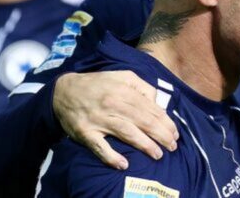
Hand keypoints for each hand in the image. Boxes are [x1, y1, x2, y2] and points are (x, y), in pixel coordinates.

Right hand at [53, 71, 178, 168]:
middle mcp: (113, 104)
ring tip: (158, 154)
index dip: (165, 122)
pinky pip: (99, 147)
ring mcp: (99, 120)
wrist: (63, 91)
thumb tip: (156, 101)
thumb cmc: (98, 84)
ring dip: (144, 145)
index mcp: (124, 91)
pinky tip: (123, 164)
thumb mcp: (122, 76)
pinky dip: (111, 156)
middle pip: (143, 121)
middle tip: (172, 146)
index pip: (151, 109)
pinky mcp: (85, 133)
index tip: (175, 133)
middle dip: (161, 135)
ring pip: (126, 133)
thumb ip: (142, 86)